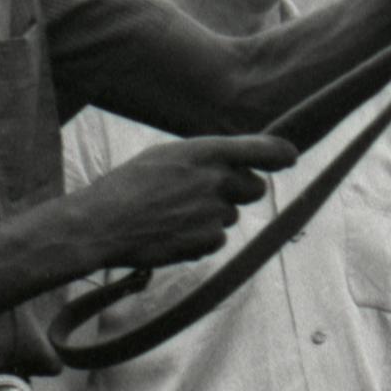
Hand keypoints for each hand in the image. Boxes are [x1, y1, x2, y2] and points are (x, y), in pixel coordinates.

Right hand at [63, 132, 296, 275]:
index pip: (260, 149)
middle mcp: (215, 180)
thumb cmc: (126, 186)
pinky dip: (201, 237)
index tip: (290, 157)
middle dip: (239, 191)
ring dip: (213, 215)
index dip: (280, 154)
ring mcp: (214, 212)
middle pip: (254, 187)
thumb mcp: (164, 156)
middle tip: (206, 193)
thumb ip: (203, 158)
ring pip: (231, 215)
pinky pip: (218, 239)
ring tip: (173, 213)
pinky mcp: (208, 240)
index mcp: (203, 152)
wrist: (101, 224)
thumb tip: (233, 164)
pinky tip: (172, 232)